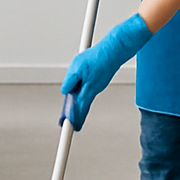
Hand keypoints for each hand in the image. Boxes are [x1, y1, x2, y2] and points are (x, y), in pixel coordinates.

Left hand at [60, 14, 152, 129]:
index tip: (68, 128)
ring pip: (85, 96)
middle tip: (68, 121)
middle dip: (76, 114)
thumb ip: (69, 81)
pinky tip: (81, 87)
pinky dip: (83, 92)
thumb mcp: (76, 67)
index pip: (79, 110)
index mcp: (88, 90)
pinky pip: (89, 89)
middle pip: (83, 106)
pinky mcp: (100, 80)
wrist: (114, 50)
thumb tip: (64, 91)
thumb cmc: (96, 57)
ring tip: (72, 107)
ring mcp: (98, 85)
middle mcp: (94, 90)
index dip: (74, 120)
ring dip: (79, 102)